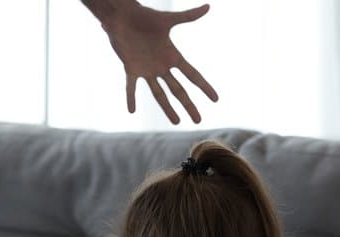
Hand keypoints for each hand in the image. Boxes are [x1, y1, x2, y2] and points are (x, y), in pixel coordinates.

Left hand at [100, 1, 217, 123]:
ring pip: (159, 93)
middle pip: (179, 90)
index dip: (204, 87)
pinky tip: (131, 110)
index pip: (192, 75)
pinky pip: (131, 87)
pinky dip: (130, 97)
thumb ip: (188, 16)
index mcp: (172, 56)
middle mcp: (161, 66)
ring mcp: (146, 70)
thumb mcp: (168, 20)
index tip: (216, 99)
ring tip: (176, 122)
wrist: (123, 17)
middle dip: (188, 105)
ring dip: (167, 108)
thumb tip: (209, 6)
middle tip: (198, 121)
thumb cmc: (145, 16)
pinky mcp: (131, 69)